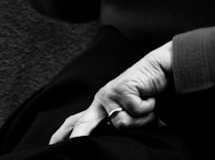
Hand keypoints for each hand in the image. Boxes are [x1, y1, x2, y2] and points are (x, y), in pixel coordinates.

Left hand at [49, 42, 171, 142]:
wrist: (162, 68)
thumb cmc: (150, 93)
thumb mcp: (136, 113)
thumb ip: (126, 123)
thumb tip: (122, 137)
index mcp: (101, 106)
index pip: (77, 121)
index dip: (64, 134)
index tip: (51, 145)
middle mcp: (101, 100)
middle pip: (83, 124)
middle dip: (78, 137)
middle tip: (75, 146)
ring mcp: (110, 95)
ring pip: (121, 124)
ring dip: (141, 119)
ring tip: (148, 105)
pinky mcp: (121, 90)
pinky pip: (135, 112)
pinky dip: (148, 108)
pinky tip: (150, 97)